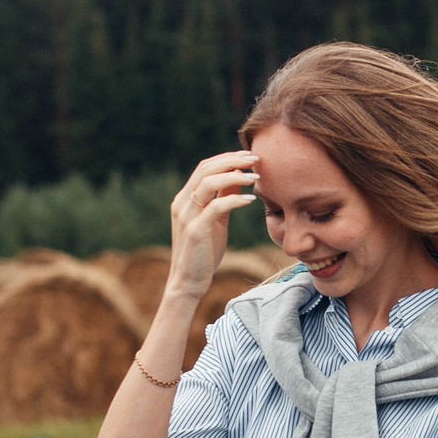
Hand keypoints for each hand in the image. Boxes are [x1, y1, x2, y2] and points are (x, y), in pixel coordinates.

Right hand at [165, 152, 259, 305]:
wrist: (188, 281)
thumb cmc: (203, 251)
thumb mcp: (215, 220)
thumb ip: (223, 198)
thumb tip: (238, 177)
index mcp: (185, 198)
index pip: (205, 167)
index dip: (227, 158)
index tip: (248, 156)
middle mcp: (182, 203)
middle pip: (206, 169)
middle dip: (232, 160)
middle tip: (255, 159)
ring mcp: (186, 216)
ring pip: (209, 182)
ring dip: (235, 176)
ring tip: (255, 177)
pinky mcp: (195, 230)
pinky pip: (216, 206)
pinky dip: (235, 200)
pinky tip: (250, 200)